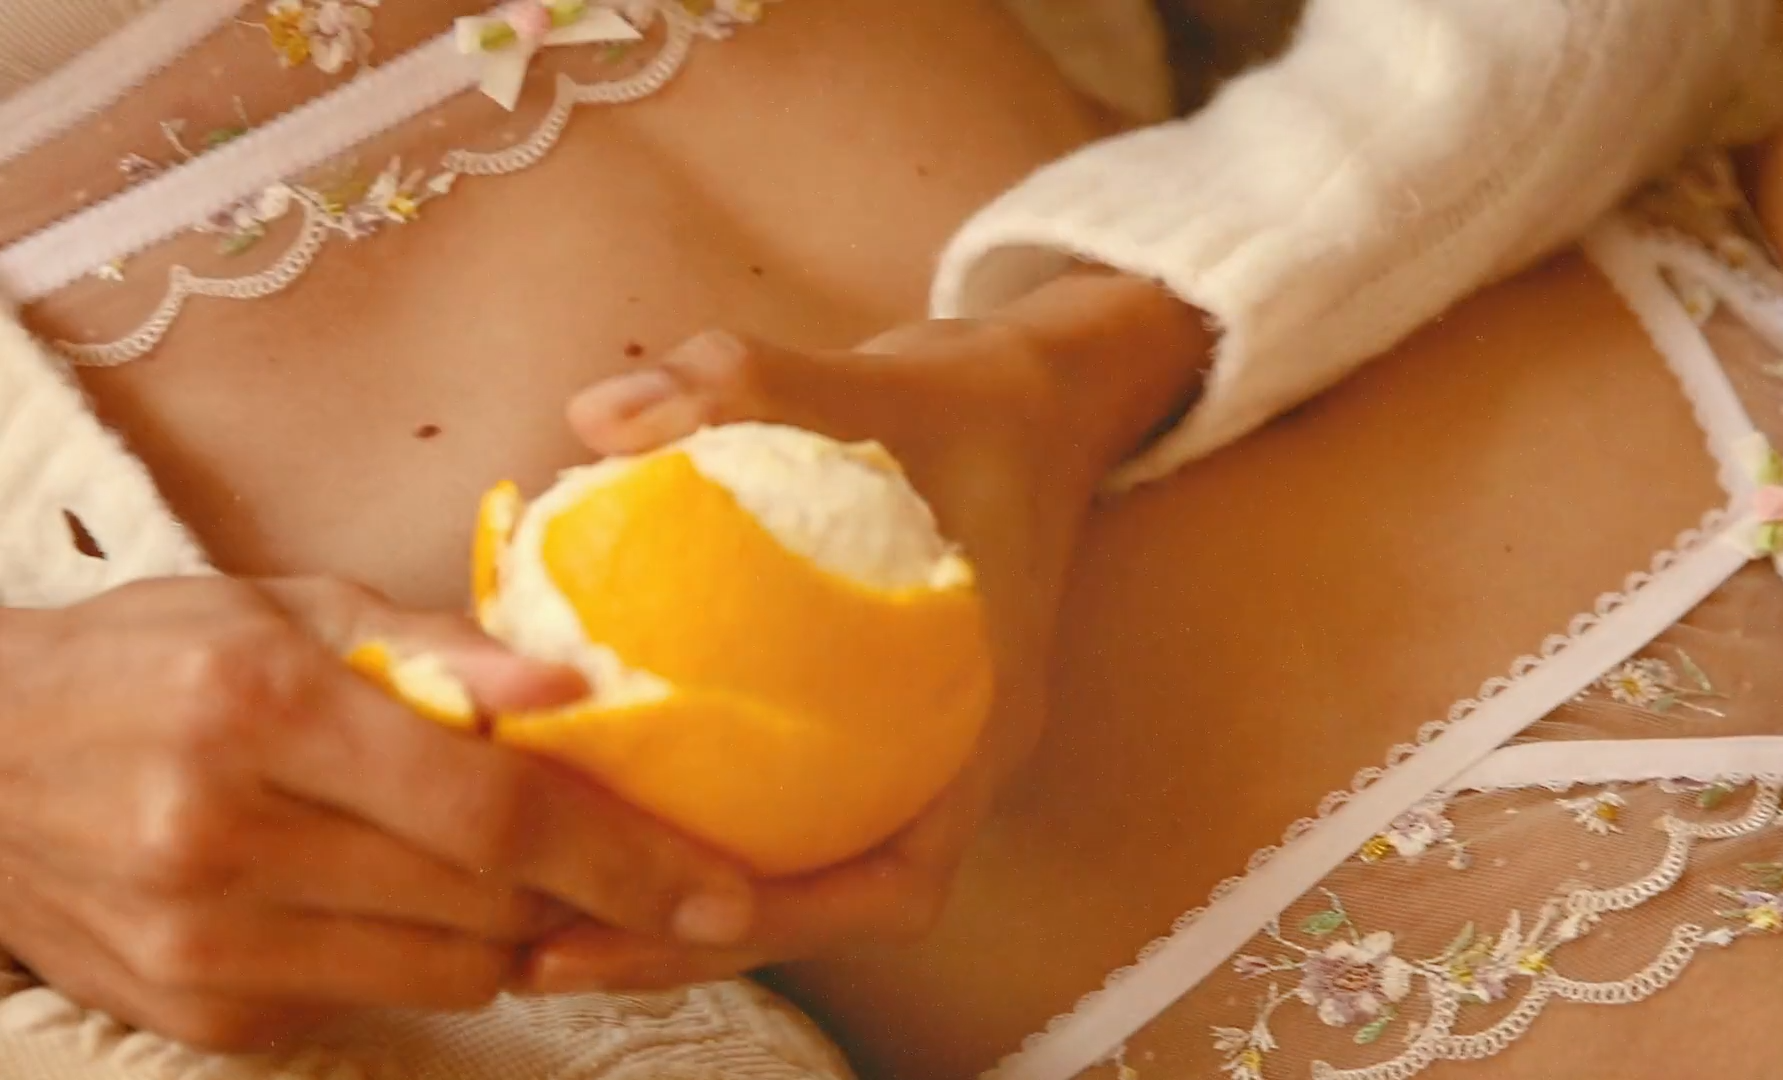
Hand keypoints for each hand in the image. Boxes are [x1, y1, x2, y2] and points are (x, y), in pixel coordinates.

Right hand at [0, 575, 751, 1049]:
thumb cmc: (145, 661)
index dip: (629, 860)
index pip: (493, 814)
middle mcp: (225, 841)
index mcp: (263, 712)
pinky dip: (420, 957)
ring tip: (494, 864)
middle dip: (583, 889)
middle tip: (622, 854)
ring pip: (452, 976)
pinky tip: (383, 893)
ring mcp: (202, 947)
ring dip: (511, 929)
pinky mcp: (196, 1016)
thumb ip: (437, 648)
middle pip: (490, 909)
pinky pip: (376, 1003)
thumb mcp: (283, 607)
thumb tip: (573, 690)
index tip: (729, 891)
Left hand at [523, 268, 1210, 988]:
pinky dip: (685, 822)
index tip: (667, 921)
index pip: (900, 880)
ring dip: (675, 905)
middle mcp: (942, 765)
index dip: (789, 924)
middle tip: (548, 958)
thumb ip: (740, 379)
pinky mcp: (858, 727)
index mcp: (979, 720)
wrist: (1026, 403)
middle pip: (824, 907)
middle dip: (691, 945)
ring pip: (794, 873)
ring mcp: (903, 753)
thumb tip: (593, 414)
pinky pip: (774, 804)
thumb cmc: (967, 404)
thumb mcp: (869, 374)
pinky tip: (578, 798)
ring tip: (537, 917)